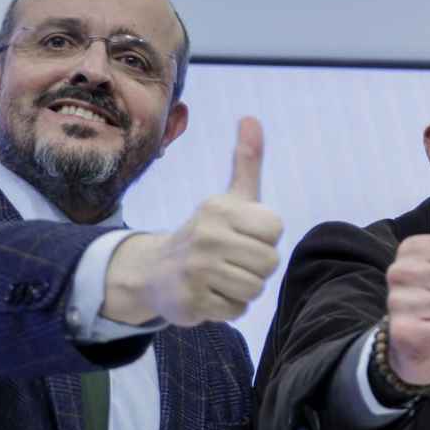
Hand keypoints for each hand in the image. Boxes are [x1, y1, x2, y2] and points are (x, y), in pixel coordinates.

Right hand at [104, 117, 283, 326]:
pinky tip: (211, 294)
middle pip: (269, 262)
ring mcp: (197, 271)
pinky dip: (229, 307)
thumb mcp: (230, 197)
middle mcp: (207, 236)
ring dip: (243, 288)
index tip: (244, 235)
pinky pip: (237, 310)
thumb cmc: (207, 233)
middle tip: (232, 260)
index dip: (265, 237)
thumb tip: (251, 118)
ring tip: (222, 277)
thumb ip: (247, 161)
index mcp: (220, 209)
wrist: (155, 272)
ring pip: (255, 289)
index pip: (274, 229)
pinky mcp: (192, 301)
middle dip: (256, 266)